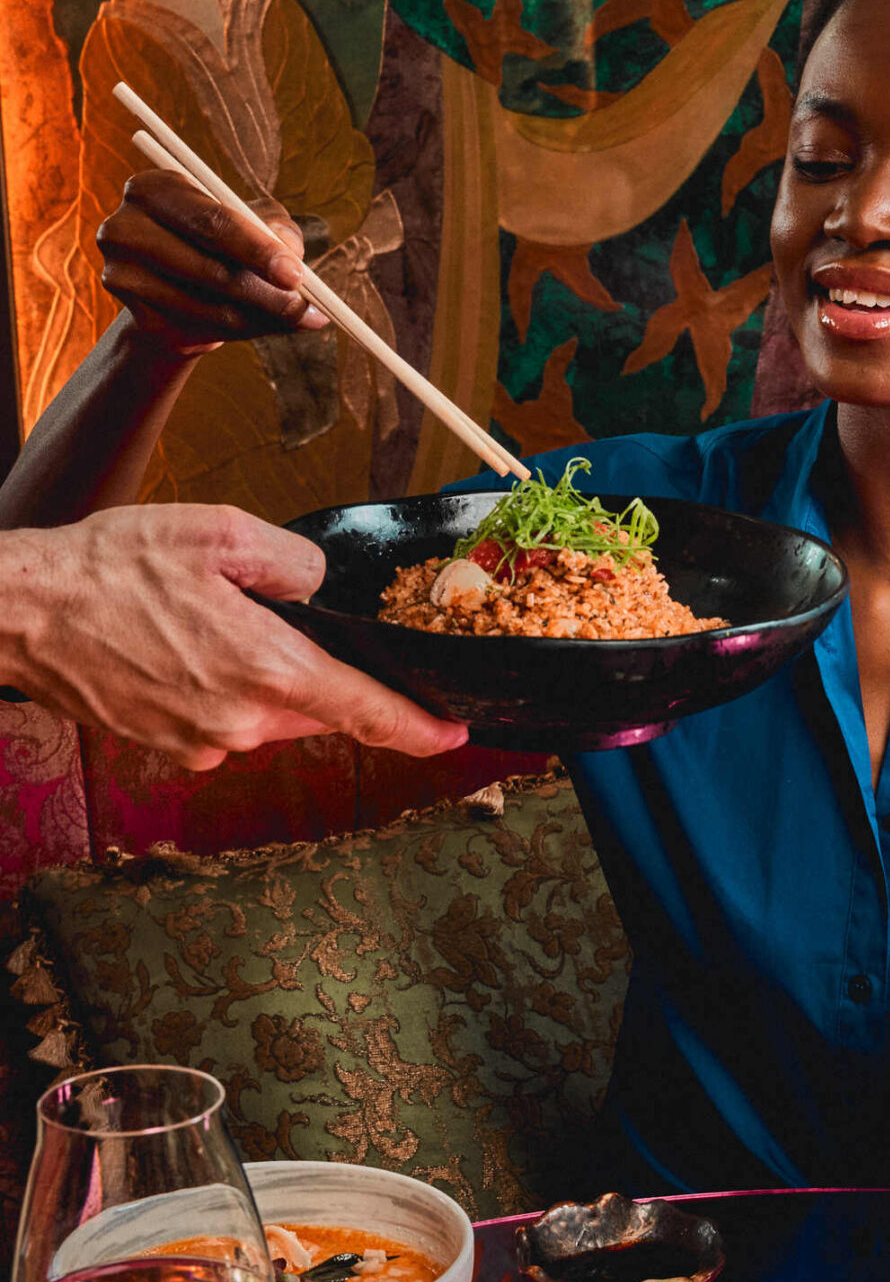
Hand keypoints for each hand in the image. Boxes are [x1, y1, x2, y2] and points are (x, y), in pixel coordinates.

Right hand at [8, 506, 466, 771]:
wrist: (23, 613)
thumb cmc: (109, 570)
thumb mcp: (217, 533)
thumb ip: (290, 561)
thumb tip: (318, 587)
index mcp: (267, 670)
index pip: (366, 713)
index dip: (418, 727)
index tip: (454, 733)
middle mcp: (240, 722)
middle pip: (316, 708)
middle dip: (316, 671)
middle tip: (276, 621)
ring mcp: (202, 744)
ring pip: (268, 715)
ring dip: (261, 676)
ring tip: (206, 624)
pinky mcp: (170, 748)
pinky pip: (222, 721)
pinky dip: (219, 688)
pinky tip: (181, 648)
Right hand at [97, 170, 328, 357]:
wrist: (176, 285)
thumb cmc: (219, 240)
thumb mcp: (251, 220)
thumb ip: (276, 226)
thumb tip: (292, 250)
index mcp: (156, 188)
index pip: (212, 221)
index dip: (257, 249)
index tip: (296, 275)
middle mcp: (126, 227)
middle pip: (208, 267)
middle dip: (266, 292)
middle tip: (307, 308)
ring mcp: (121, 274)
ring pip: (208, 307)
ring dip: (261, 318)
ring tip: (297, 318)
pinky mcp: (133, 316)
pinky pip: (200, 330)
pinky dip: (241, 332)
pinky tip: (260, 323)